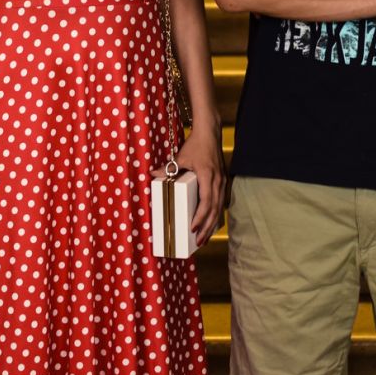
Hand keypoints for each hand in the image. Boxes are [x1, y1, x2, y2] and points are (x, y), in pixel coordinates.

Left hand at [173, 121, 225, 246]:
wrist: (210, 132)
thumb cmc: (196, 145)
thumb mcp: (180, 156)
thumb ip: (168, 168)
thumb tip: (153, 174)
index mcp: (208, 176)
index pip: (206, 201)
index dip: (200, 217)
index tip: (192, 228)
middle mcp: (218, 181)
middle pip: (215, 210)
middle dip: (207, 228)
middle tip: (198, 242)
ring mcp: (223, 182)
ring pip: (220, 208)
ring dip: (212, 224)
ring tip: (204, 238)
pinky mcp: (223, 182)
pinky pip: (221, 203)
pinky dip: (216, 215)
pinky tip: (210, 224)